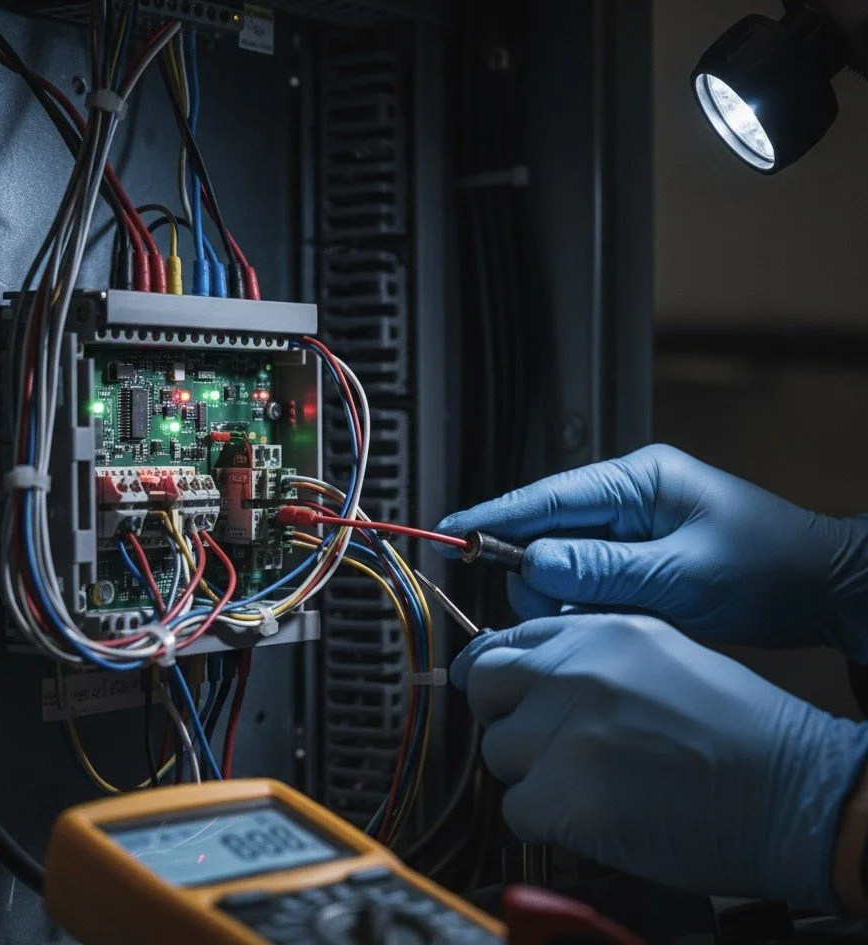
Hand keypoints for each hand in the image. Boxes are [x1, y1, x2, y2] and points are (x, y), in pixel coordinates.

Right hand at [437, 444, 867, 660]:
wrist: (821, 590)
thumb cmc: (768, 566)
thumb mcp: (683, 571)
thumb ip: (603, 568)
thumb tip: (532, 564)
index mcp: (636, 480)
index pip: (547, 495)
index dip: (494, 515)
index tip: (450, 531)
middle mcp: (626, 501)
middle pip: (547, 535)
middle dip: (542, 576)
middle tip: (566, 611)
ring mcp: (629, 534)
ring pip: (563, 566)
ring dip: (569, 598)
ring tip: (609, 618)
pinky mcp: (635, 564)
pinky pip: (588, 585)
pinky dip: (589, 608)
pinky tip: (613, 622)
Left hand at [451, 614, 867, 908]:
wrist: (789, 788)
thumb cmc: (738, 727)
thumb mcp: (659, 651)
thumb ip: (589, 653)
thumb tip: (533, 668)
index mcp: (595, 632)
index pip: (504, 640)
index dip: (501, 673)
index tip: (504, 693)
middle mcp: (570, 671)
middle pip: (482, 685)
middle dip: (501, 714)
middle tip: (537, 740)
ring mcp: (561, 731)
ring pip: (497, 751)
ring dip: (529, 771)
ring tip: (587, 780)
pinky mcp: (560, 795)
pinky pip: (515, 808)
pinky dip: (543, 819)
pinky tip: (591, 813)